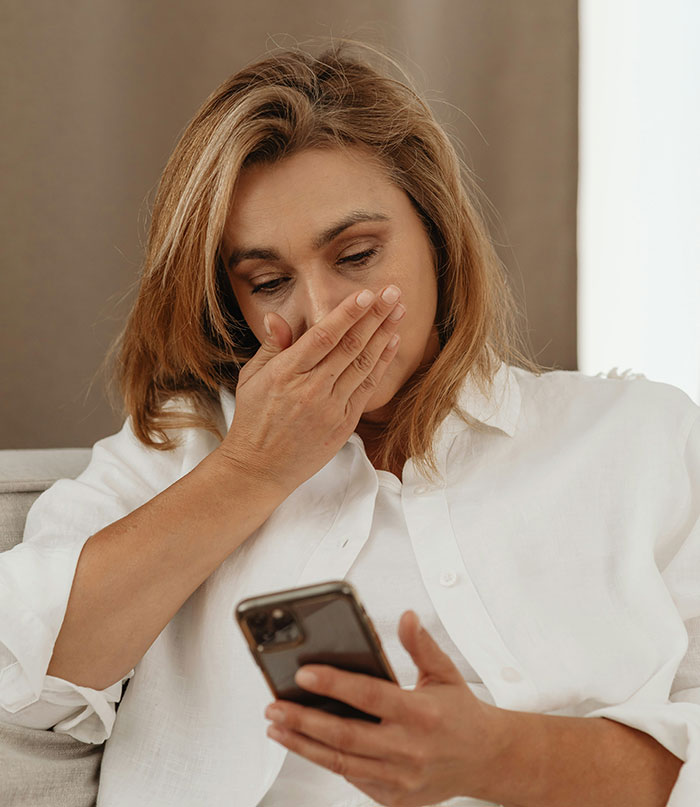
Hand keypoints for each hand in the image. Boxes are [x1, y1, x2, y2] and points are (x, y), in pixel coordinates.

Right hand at [217, 286, 404, 497]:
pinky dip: (381, 364)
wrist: (259, 468)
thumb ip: (271, 347)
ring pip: (363, 364)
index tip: (366, 294)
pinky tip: (391, 343)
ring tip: (398, 311)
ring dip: (384, 334)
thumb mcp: (252, 378)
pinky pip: (367, 388)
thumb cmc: (253, 420)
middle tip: (392, 292)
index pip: (323, 336)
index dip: (348, 314)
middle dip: (375, 316)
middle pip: (350, 346)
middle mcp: (311, 389)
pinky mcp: (343, 423)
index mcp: (286, 373)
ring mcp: (330, 407)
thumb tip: (276, 317)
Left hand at [263, 610, 507, 806]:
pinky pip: (354, 779)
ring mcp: (400, 778)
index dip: (334, 685)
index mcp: (421, 713)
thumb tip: (406, 617)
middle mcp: (409, 749)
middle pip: (345, 736)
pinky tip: (306, 745)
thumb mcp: (444, 672)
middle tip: (274, 706)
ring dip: (304, 745)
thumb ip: (421, 645)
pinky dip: (327, 761)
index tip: (304, 674)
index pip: (369, 697)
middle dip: (303, 720)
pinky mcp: (395, 798)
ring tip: (277, 726)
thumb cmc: (461, 713)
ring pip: (342, 763)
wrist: (486, 759)